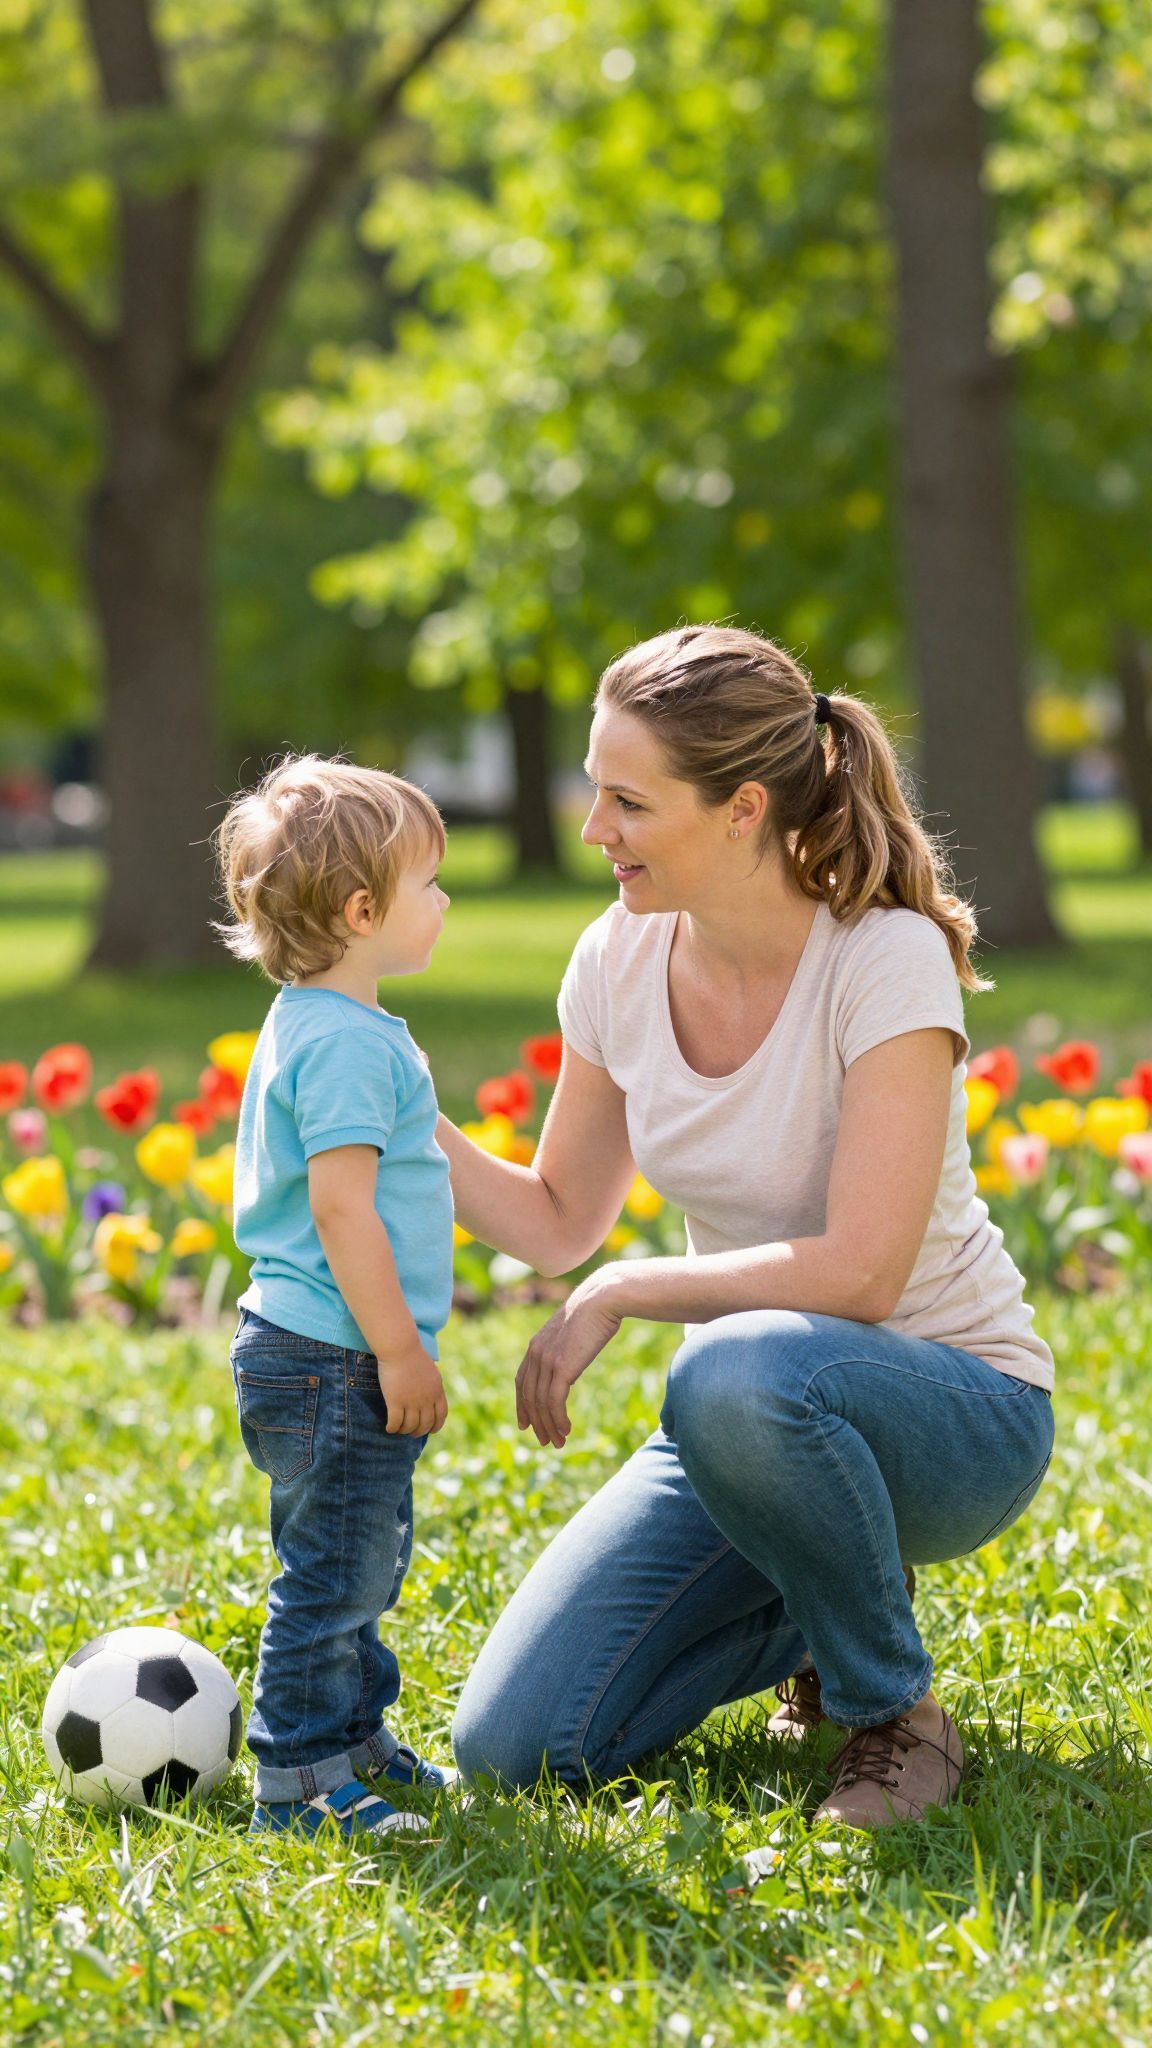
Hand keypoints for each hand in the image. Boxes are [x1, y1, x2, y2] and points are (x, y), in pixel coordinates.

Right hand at [377, 1344, 447, 1436]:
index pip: (441, 1415)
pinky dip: (392, 1428)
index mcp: (437, 1391)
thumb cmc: (413, 1355)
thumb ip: (433, 1386)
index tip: (431, 1430)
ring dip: (404, 1431)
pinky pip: (395, 1422)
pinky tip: (389, 1428)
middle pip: (425, 1424)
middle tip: (412, 1433)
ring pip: (410, 1426)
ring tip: (399, 1430)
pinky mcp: (396, 1401)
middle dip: (419, 1431)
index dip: (436, 1426)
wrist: (400, 1348)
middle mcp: (426, 1399)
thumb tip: (433, 1396)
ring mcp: (411, 1401)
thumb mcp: (431, 1371)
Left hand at [515, 1275, 622, 1448]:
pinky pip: (554, 1402)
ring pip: (541, 1403)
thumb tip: (569, 1365)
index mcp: (536, 1346)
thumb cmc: (594, 1313)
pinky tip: (566, 1429)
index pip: (521, 1382)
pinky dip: (557, 1420)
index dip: (522, 1405)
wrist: (602, 1299)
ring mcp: (547, 1361)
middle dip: (536, 1422)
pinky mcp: (561, 1367)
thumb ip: (564, 1349)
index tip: (525, 1424)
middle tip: (545, 1441)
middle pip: (529, 1397)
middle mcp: (536, 1354)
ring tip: (558, 1442)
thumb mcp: (572, 1333)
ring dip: (549, 1426)